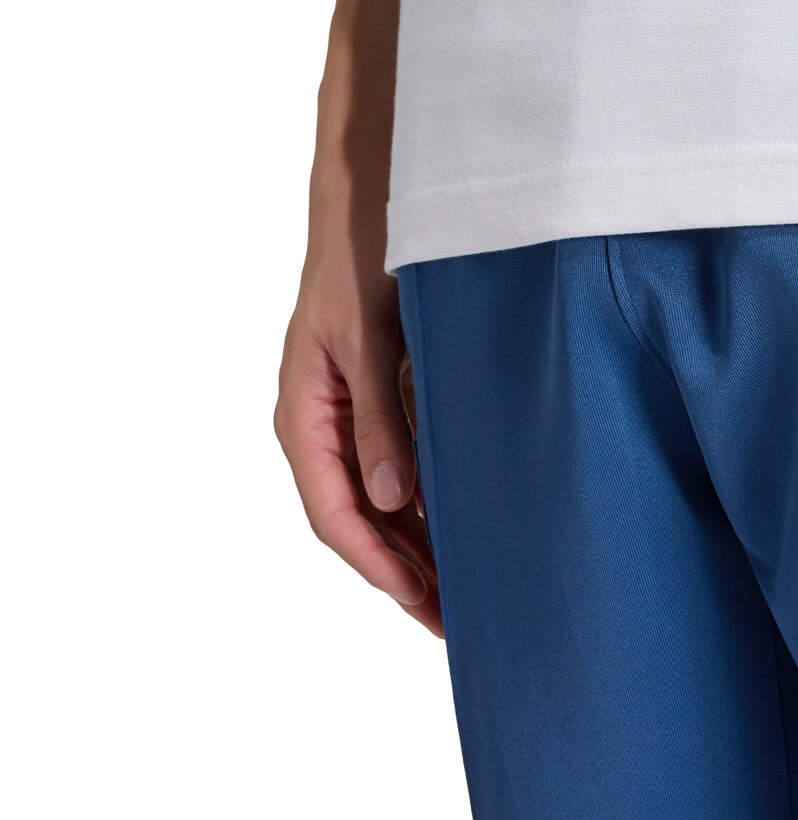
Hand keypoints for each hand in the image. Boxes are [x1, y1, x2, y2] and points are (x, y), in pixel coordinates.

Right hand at [274, 186, 440, 633]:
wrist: (374, 196)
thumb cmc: (364, 258)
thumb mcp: (370, 339)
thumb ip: (381, 418)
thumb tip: (389, 501)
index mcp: (305, 417)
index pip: (336, 515)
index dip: (379, 566)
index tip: (422, 603)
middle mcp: (325, 424)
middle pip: (360, 520)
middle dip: (405, 573)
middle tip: (457, 622)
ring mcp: (354, 413)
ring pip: (384, 498)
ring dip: (421, 544)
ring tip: (470, 591)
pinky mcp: (387, 397)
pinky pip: (404, 464)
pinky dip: (431, 499)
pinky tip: (469, 525)